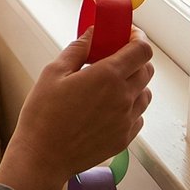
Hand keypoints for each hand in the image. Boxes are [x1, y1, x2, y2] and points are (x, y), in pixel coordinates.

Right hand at [0, 28, 153, 189]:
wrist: (42, 157)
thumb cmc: (43, 114)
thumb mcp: (53, 72)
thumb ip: (78, 49)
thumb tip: (93, 33)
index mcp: (107, 76)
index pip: (142, 50)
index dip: (138, 39)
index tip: (128, 36)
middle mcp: (123, 97)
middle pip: (147, 70)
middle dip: (135, 59)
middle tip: (115, 58)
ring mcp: (126, 120)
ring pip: (145, 94)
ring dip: (134, 84)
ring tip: (110, 86)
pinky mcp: (124, 139)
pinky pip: (138, 116)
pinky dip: (129, 107)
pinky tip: (108, 108)